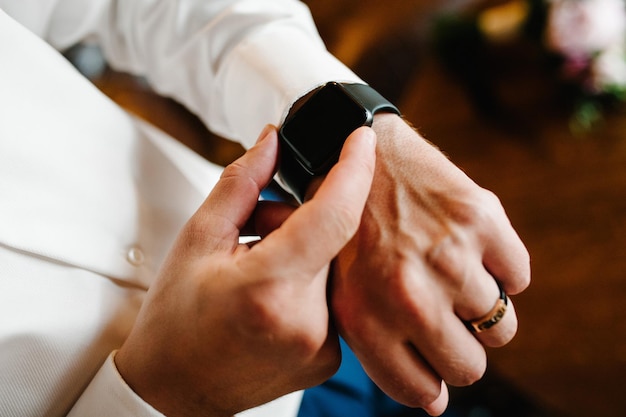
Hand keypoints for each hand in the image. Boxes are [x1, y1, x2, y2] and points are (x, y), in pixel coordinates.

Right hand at [115, 125, 376, 416]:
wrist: (175, 390)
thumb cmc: (176, 319)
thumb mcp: (198, 239)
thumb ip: (243, 184)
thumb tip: (273, 141)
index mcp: (269, 289)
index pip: (333, 216)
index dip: (354, 170)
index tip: (361, 138)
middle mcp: (306, 323)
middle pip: (329, 239)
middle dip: (298, 219)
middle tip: (255, 231)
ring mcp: (324, 348)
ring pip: (332, 266)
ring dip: (303, 251)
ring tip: (256, 268)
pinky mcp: (331, 360)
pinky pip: (333, 297)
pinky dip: (307, 281)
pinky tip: (272, 294)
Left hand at [330, 114, 530, 414]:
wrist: (359, 152)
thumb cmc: (350, 232)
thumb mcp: (343, 294)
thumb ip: (383, 353)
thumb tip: (437, 407)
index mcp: (365, 319)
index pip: (422, 391)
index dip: (432, 382)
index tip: (432, 359)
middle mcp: (408, 295)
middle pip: (469, 367)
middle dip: (462, 348)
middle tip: (446, 315)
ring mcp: (448, 257)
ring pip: (500, 324)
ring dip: (480, 306)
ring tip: (450, 272)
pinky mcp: (480, 221)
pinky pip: (518, 277)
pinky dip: (501, 268)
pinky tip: (467, 246)